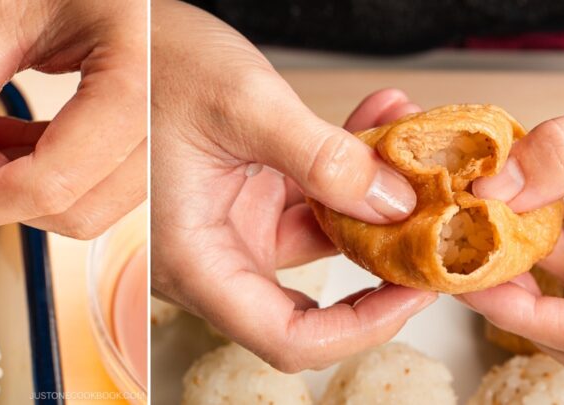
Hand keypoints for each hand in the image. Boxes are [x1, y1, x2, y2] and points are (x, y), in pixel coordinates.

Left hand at [0, 0, 146, 238]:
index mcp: (130, 87)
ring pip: (87, 211)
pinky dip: (51, 181)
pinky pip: (103, 193)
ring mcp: (170, 146)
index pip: (47, 184)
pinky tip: (18, 144)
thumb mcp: (9, 13)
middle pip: (71, 211)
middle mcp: (162, 127)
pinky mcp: (163, 154)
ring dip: (23, 191)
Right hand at [151, 1, 432, 372]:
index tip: (413, 293)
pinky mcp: (247, 201)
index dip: (358, 330)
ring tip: (409, 144)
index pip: (284, 337)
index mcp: (191, 259)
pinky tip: (379, 127)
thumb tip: (391, 203)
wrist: (127, 30)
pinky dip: (349, 172)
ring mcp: (232, 230)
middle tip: (436, 225)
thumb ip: (321, 158)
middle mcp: (210, 257)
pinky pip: (314, 203)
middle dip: (381, 262)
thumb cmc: (152, 64)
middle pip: (312, 302)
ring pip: (323, 244)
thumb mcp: (243, 104)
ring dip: (373, 200)